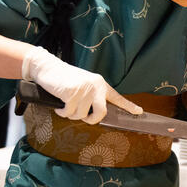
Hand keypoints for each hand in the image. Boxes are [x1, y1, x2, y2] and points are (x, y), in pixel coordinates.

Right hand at [22, 46, 141, 123]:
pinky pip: (69, 113)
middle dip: (91, 119)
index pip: (117, 97)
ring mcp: (85, 89)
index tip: (139, 112)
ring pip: (81, 115)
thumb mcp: (82, 85)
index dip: (128, 106)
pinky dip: (62, 112)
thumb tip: (93, 115)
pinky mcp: (72, 93)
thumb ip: (91, 97)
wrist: (47, 67)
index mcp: (100, 84)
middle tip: (82, 117)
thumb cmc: (63, 79)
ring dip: (71, 114)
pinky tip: (58, 105)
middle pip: (101, 113)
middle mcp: (95, 86)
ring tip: (65, 104)